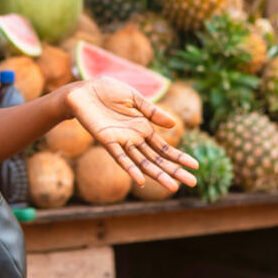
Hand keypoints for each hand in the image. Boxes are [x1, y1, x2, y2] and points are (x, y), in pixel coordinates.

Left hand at [64, 78, 198, 191]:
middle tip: (193, 183)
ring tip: (173, 187)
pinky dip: (130, 169)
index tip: (195, 166)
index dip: (179, 157)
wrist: (82, 90)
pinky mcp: (106, 140)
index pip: (164, 148)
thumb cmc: (107, 91)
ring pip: (142, 163)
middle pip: (157, 159)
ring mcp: (121, 141)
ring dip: (158, 175)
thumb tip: (174, 124)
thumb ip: (152, 111)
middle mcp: (134, 138)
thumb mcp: (134, 97)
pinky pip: (120, 158)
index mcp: (142, 128)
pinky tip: (142, 180)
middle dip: (175, 171)